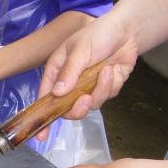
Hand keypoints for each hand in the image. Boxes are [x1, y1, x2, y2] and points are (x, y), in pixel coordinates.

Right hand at [36, 13, 138, 140]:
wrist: (127, 31)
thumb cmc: (97, 34)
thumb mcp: (80, 49)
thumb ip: (70, 71)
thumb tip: (57, 93)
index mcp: (57, 73)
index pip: (46, 98)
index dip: (44, 117)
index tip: (41, 136)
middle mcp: (70, 84)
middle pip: (68, 110)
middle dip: (78, 108)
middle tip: (86, 99)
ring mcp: (88, 88)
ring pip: (90, 106)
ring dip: (100, 90)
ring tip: (106, 71)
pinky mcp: (104, 89)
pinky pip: (106, 98)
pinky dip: (111, 85)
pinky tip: (114, 69)